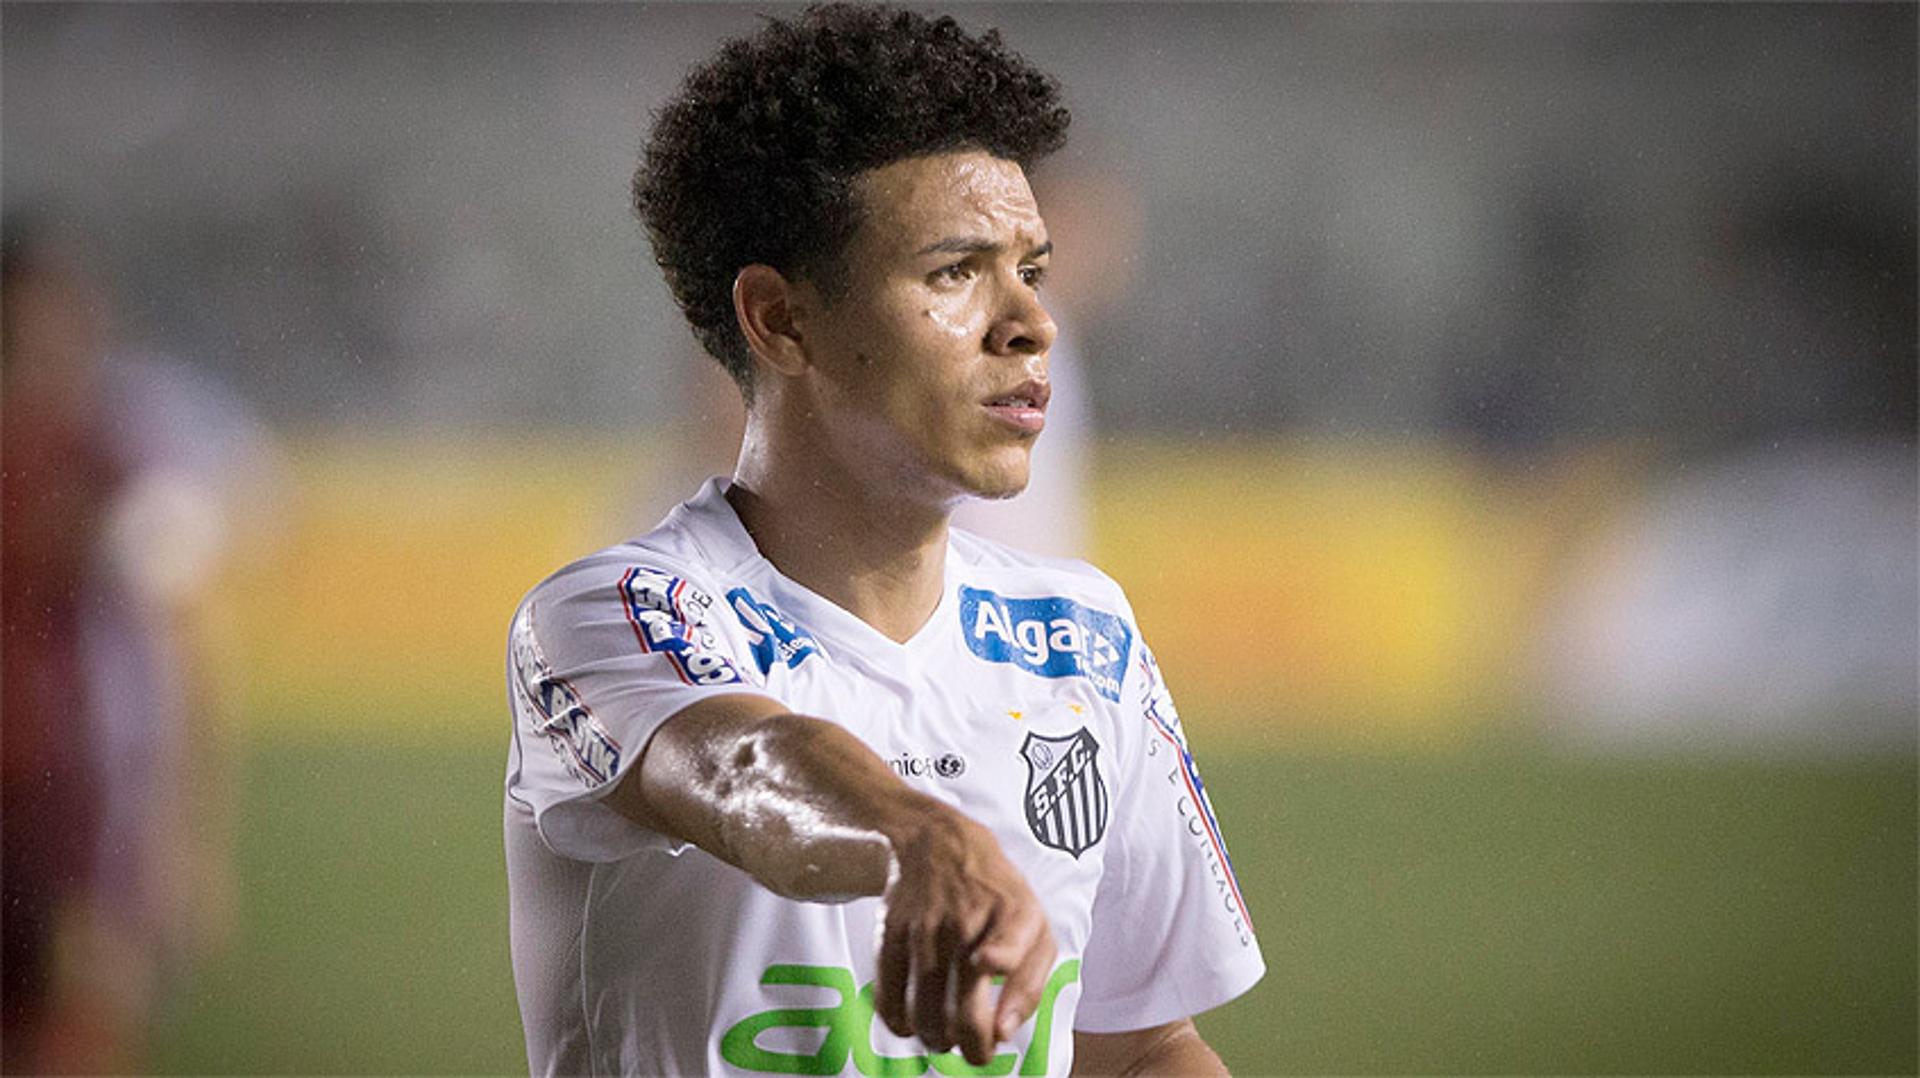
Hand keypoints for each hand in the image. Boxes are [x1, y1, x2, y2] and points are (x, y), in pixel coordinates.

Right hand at [872, 810, 1056, 1065]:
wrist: (936, 843)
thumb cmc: (995, 896)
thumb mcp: (1034, 925)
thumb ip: (1030, 983)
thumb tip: (1004, 1033)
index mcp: (1013, 915)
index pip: (1009, 940)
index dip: (1001, 958)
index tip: (993, 993)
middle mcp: (967, 921)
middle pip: (962, 1010)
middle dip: (972, 1047)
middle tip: (976, 1052)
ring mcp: (925, 927)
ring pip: (924, 1013)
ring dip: (936, 1039)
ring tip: (945, 1037)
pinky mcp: (891, 932)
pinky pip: (888, 997)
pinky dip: (898, 1023)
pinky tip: (911, 1023)